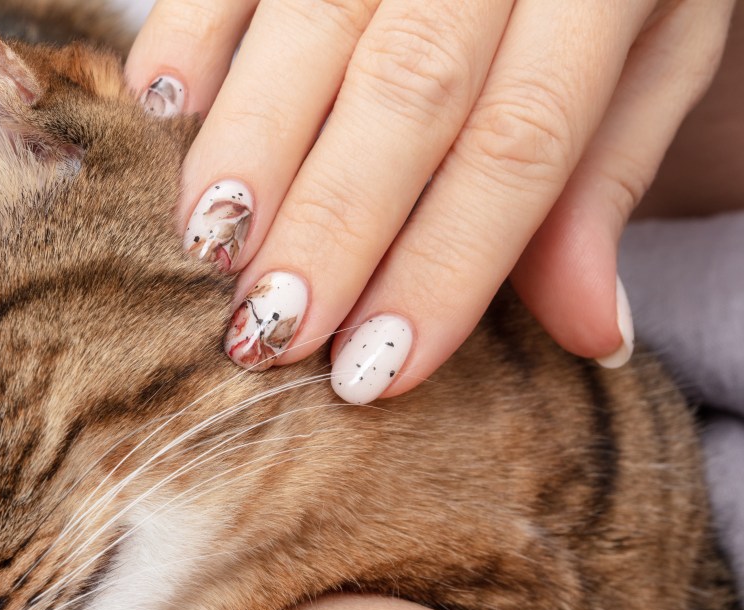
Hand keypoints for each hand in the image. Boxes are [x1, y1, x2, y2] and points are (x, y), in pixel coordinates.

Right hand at [126, 0, 734, 402]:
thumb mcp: (658, 53)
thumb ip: (608, 178)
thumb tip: (591, 333)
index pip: (520, 138)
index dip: (446, 263)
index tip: (377, 367)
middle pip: (406, 89)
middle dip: (331, 221)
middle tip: (271, 327)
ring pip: (310, 26)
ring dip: (247, 144)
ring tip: (206, 244)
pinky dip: (188, 34)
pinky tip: (159, 112)